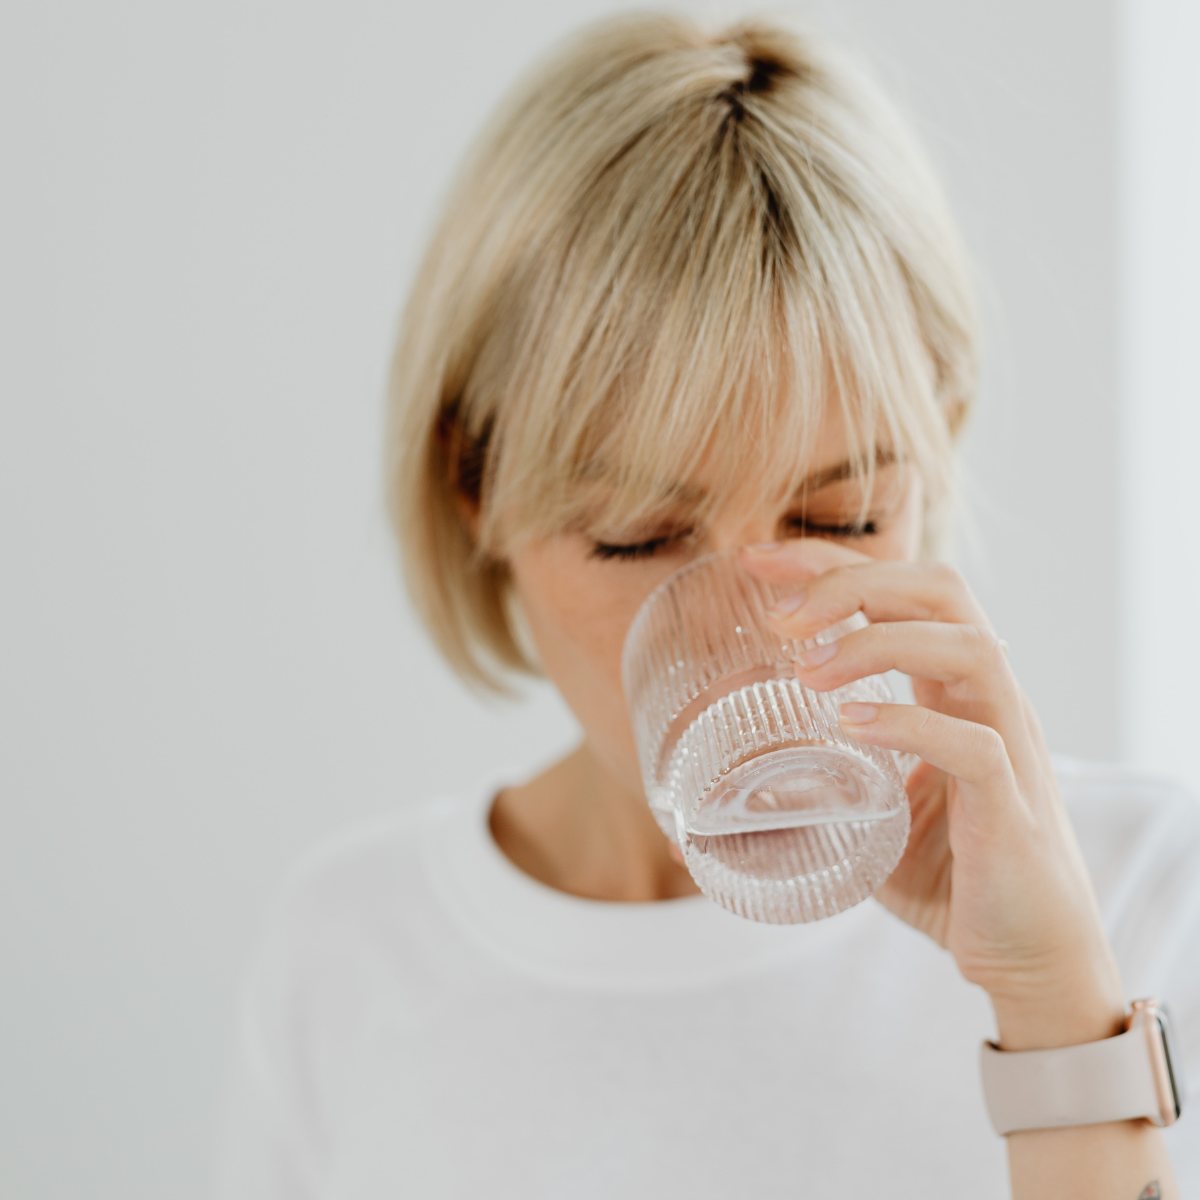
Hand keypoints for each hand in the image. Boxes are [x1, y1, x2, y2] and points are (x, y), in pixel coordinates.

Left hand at [742, 540, 1125, 1049]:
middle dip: (852, 581)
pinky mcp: (1012, 808)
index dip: (832, 563)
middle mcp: (987, 702)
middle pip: (941, 591)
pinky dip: (909, 724)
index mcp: (955, 691)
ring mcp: (1009, 747)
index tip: (757, 560)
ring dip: (876, 643)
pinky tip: (852, 725)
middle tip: (778, 612)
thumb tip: (688, 831)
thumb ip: (798, 810)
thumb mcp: (864, 827)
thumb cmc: (951, 884)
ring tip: (805, 669)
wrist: (1033, 962)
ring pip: (967, 648)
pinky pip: (975, 745)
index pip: (903, 592)